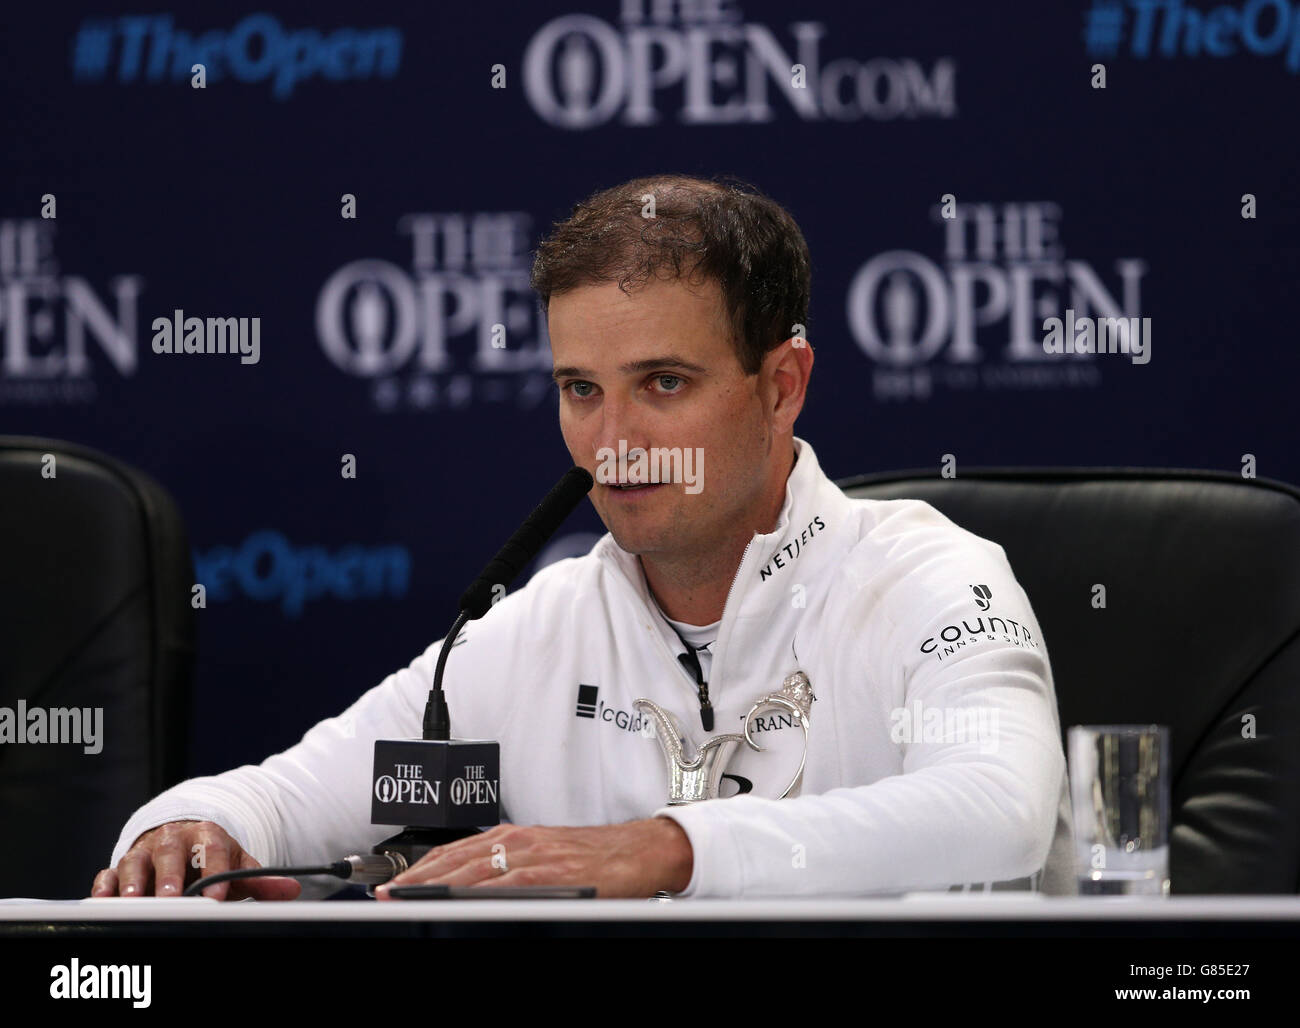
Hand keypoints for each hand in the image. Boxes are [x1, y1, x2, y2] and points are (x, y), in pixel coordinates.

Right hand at [89, 820, 301, 900]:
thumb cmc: (210, 859)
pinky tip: (105, 900)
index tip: (217, 895)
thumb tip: (291, 890)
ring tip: (136, 900)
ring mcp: (145, 851)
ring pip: (134, 861)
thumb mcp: (236, 865)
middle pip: (170, 852)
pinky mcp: (121, 866)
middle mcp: (173, 839)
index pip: (212, 851)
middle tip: (172, 897)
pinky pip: (108, 873)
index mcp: (206, 835)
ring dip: (134, 880)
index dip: (214, 872)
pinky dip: (105, 886)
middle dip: (170, 875)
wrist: (182, 841)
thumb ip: (260, 879)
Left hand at [374, 818, 692, 899]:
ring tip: (407, 901)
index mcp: (514, 836)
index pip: (455, 852)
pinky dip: (476, 892)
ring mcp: (532, 856)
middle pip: (454, 861)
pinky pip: (505, 884)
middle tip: (385, 895)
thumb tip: (471, 889)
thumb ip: (510, 869)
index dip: (420, 869)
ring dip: (435, 886)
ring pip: (471, 871)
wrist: (639, 851)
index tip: (394, 884)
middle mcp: (517, 841)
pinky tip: (456, 902)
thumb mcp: (545, 857)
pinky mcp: (550, 873)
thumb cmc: (595, 856)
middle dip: (416, 880)